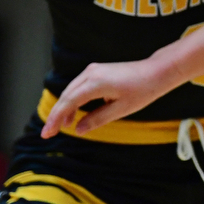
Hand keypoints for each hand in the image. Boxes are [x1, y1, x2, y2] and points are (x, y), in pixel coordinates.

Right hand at [41, 59, 167, 137]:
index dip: (56, 118)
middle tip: (48, 133)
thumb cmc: (143, 90)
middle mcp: (91, 73)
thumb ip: (97, 119)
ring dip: (64, 108)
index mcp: (96, 83)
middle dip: (56, 115)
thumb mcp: (121, 109)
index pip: (69, 102)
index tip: (47, 133)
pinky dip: (74, 100)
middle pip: (66, 95)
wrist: (156, 72)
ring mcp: (93, 70)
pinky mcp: (97, 71)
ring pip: (71, 90)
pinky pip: (79, 86)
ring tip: (63, 126)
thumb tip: (78, 130)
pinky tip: (74, 113)